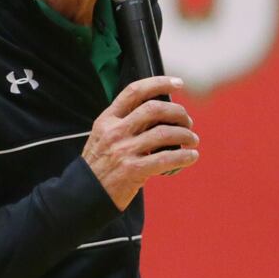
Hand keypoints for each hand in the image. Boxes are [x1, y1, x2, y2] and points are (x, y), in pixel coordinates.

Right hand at [82, 76, 199, 210]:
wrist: (85, 194)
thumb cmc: (100, 164)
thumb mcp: (104, 135)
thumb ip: (126, 122)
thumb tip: (161, 112)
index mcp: (108, 119)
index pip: (135, 91)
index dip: (159, 83)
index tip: (178, 83)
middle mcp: (115, 131)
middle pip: (154, 109)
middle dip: (178, 113)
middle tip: (188, 122)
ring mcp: (124, 150)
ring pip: (165, 133)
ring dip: (186, 135)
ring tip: (193, 140)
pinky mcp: (133, 170)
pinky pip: (166, 159)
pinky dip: (184, 156)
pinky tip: (191, 156)